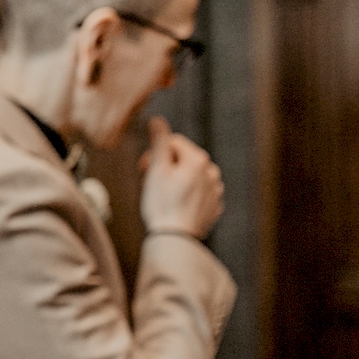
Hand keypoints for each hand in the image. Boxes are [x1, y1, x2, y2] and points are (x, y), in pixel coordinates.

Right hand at [139, 117, 223, 239]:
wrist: (176, 238)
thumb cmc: (162, 204)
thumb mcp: (156, 169)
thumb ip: (159, 141)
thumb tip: (157, 120)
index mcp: (197, 159)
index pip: (172, 142)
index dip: (154, 153)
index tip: (143, 169)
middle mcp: (211, 171)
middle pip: (183, 159)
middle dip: (166, 166)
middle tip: (150, 183)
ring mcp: (215, 190)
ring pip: (191, 176)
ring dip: (177, 180)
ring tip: (164, 196)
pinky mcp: (214, 206)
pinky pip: (198, 193)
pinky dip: (187, 195)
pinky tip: (175, 206)